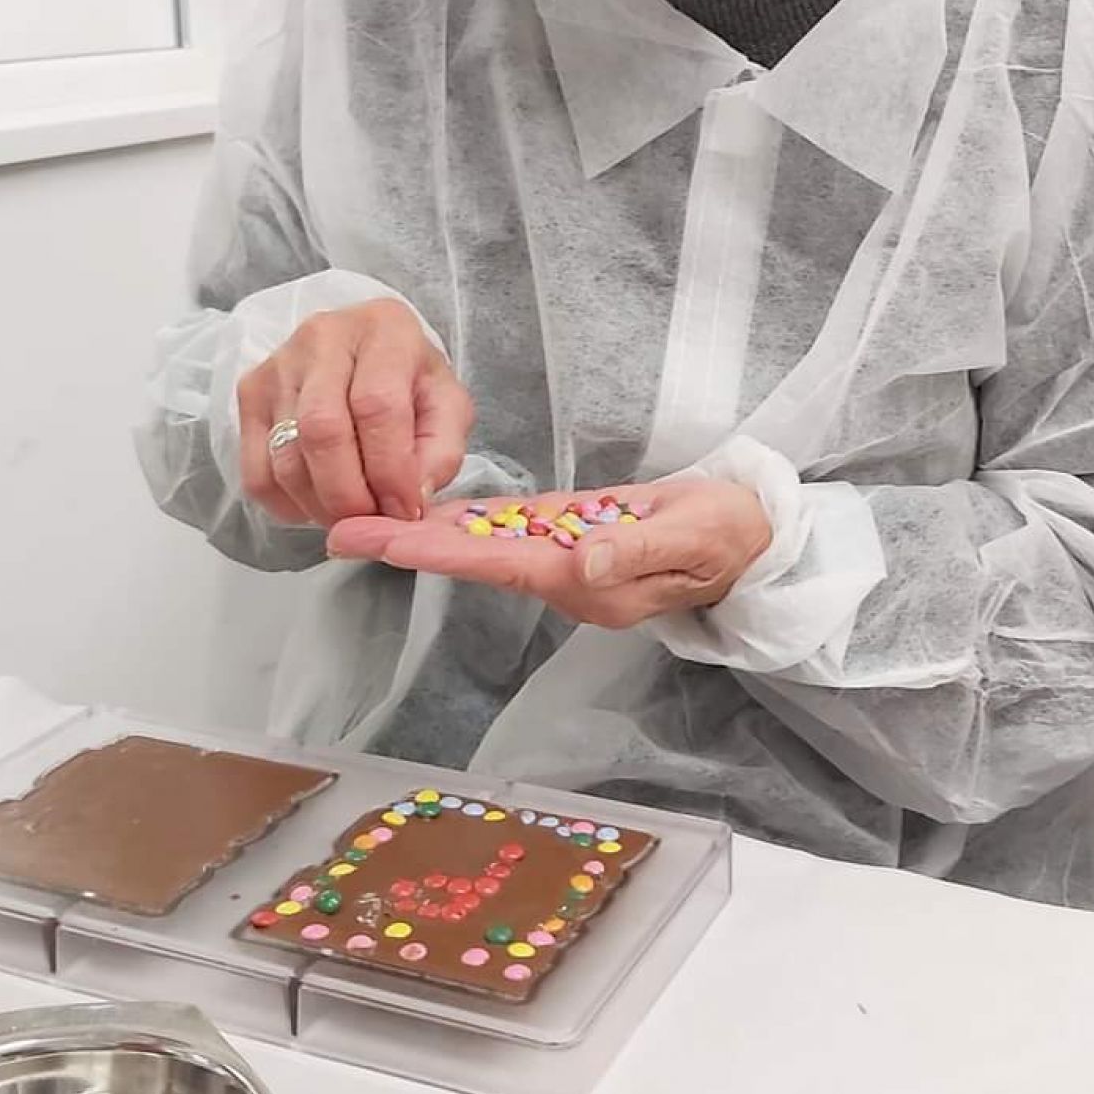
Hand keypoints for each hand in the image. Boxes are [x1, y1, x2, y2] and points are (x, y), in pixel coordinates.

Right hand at [238, 300, 473, 527]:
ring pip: (286, 457)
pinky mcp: (249, 394)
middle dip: (349, 495)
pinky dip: (289, 505)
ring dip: (320, 505)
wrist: (366, 352)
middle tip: (372, 521)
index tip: (404, 509)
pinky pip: (257, 473)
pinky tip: (318, 502)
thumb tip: (411, 496)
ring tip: (351, 515)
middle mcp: (323, 338)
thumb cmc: (411, 381)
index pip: (377, 406)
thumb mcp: (448, 406)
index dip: (390, 469)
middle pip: (322, 431)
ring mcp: (278, 365)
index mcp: (385, 331)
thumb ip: (441, 451)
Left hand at [326, 477, 771, 629]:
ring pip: (482, 545)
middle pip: (472, 560)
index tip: (384, 542)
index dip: (440, 552)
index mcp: (587, 582)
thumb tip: (578, 563)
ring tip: (360, 521)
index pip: (499, 566)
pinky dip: (465, 522)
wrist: (756, 537)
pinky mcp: (574, 536)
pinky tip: (427, 511)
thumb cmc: (730, 537)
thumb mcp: (693, 540)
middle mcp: (565, 577)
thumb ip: (636, 552)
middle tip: (337, 532)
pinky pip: (510, 531)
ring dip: (423, 532)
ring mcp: (567, 558)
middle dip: (407, 545)